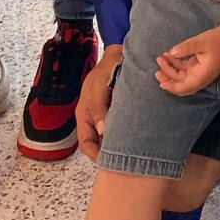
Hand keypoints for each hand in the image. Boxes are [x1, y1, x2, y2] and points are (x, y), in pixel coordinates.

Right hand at [76, 47, 120, 161]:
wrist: (118, 56)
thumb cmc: (104, 71)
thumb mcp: (98, 90)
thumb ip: (99, 110)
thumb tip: (103, 132)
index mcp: (84, 115)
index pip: (85, 143)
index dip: (94, 155)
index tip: (107, 162)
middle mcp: (93, 118)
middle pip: (98, 142)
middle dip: (108, 152)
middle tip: (122, 163)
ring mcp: (104, 115)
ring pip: (109, 135)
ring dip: (118, 142)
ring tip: (130, 152)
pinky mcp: (116, 110)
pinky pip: (119, 126)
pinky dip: (125, 132)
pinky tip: (136, 137)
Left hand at [155, 25, 219, 95]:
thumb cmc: (218, 40)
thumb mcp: (202, 41)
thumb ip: (187, 47)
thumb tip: (172, 52)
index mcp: (204, 74)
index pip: (186, 87)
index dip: (173, 87)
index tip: (161, 82)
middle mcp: (201, 76)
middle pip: (181, 84)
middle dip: (168, 79)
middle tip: (156, 71)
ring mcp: (199, 71)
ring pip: (181, 76)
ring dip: (170, 69)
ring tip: (160, 58)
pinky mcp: (197, 66)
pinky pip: (183, 69)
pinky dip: (175, 64)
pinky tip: (168, 55)